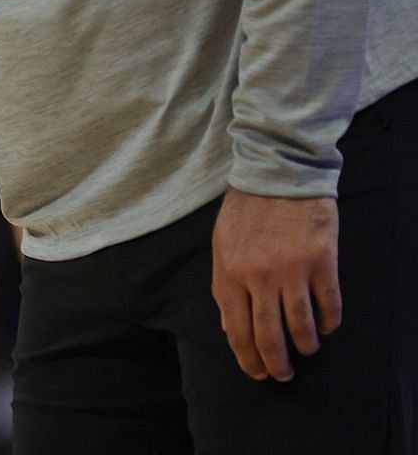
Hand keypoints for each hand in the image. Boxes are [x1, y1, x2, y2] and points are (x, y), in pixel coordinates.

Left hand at [210, 188, 340, 381]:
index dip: (248, 357)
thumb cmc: (245, 212)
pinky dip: (329, 321)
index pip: (237, 329)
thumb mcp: (222, 247)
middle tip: (284, 375)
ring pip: (301, 326)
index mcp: (229, 274)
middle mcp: (258, 277)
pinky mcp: (321, 261)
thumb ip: (225, 287)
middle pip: (269, 335)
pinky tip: (327, 325)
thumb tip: (230, 328)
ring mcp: (291, 270)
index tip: (257, 372)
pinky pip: (329, 304)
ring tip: (308, 349)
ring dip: (306, 345)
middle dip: (277, 363)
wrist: (277, 175)